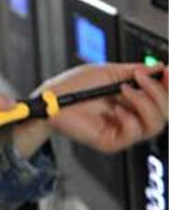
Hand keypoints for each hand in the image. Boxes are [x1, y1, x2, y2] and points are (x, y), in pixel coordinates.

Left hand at [42, 63, 166, 152]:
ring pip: (155, 124)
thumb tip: (159, 68)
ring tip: (124, 89)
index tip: (167, 72)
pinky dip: (130, 118)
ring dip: (144, 103)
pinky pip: (134, 134)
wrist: (52, 98)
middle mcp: (131, 115)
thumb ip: (135, 71)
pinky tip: (116, 108)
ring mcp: (122, 130)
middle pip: (164, 113)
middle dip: (159, 93)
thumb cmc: (75, 85)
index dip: (168, 86)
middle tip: (141, 78)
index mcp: (132, 99)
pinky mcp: (112, 142)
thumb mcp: (108, 72)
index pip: (162, 98)